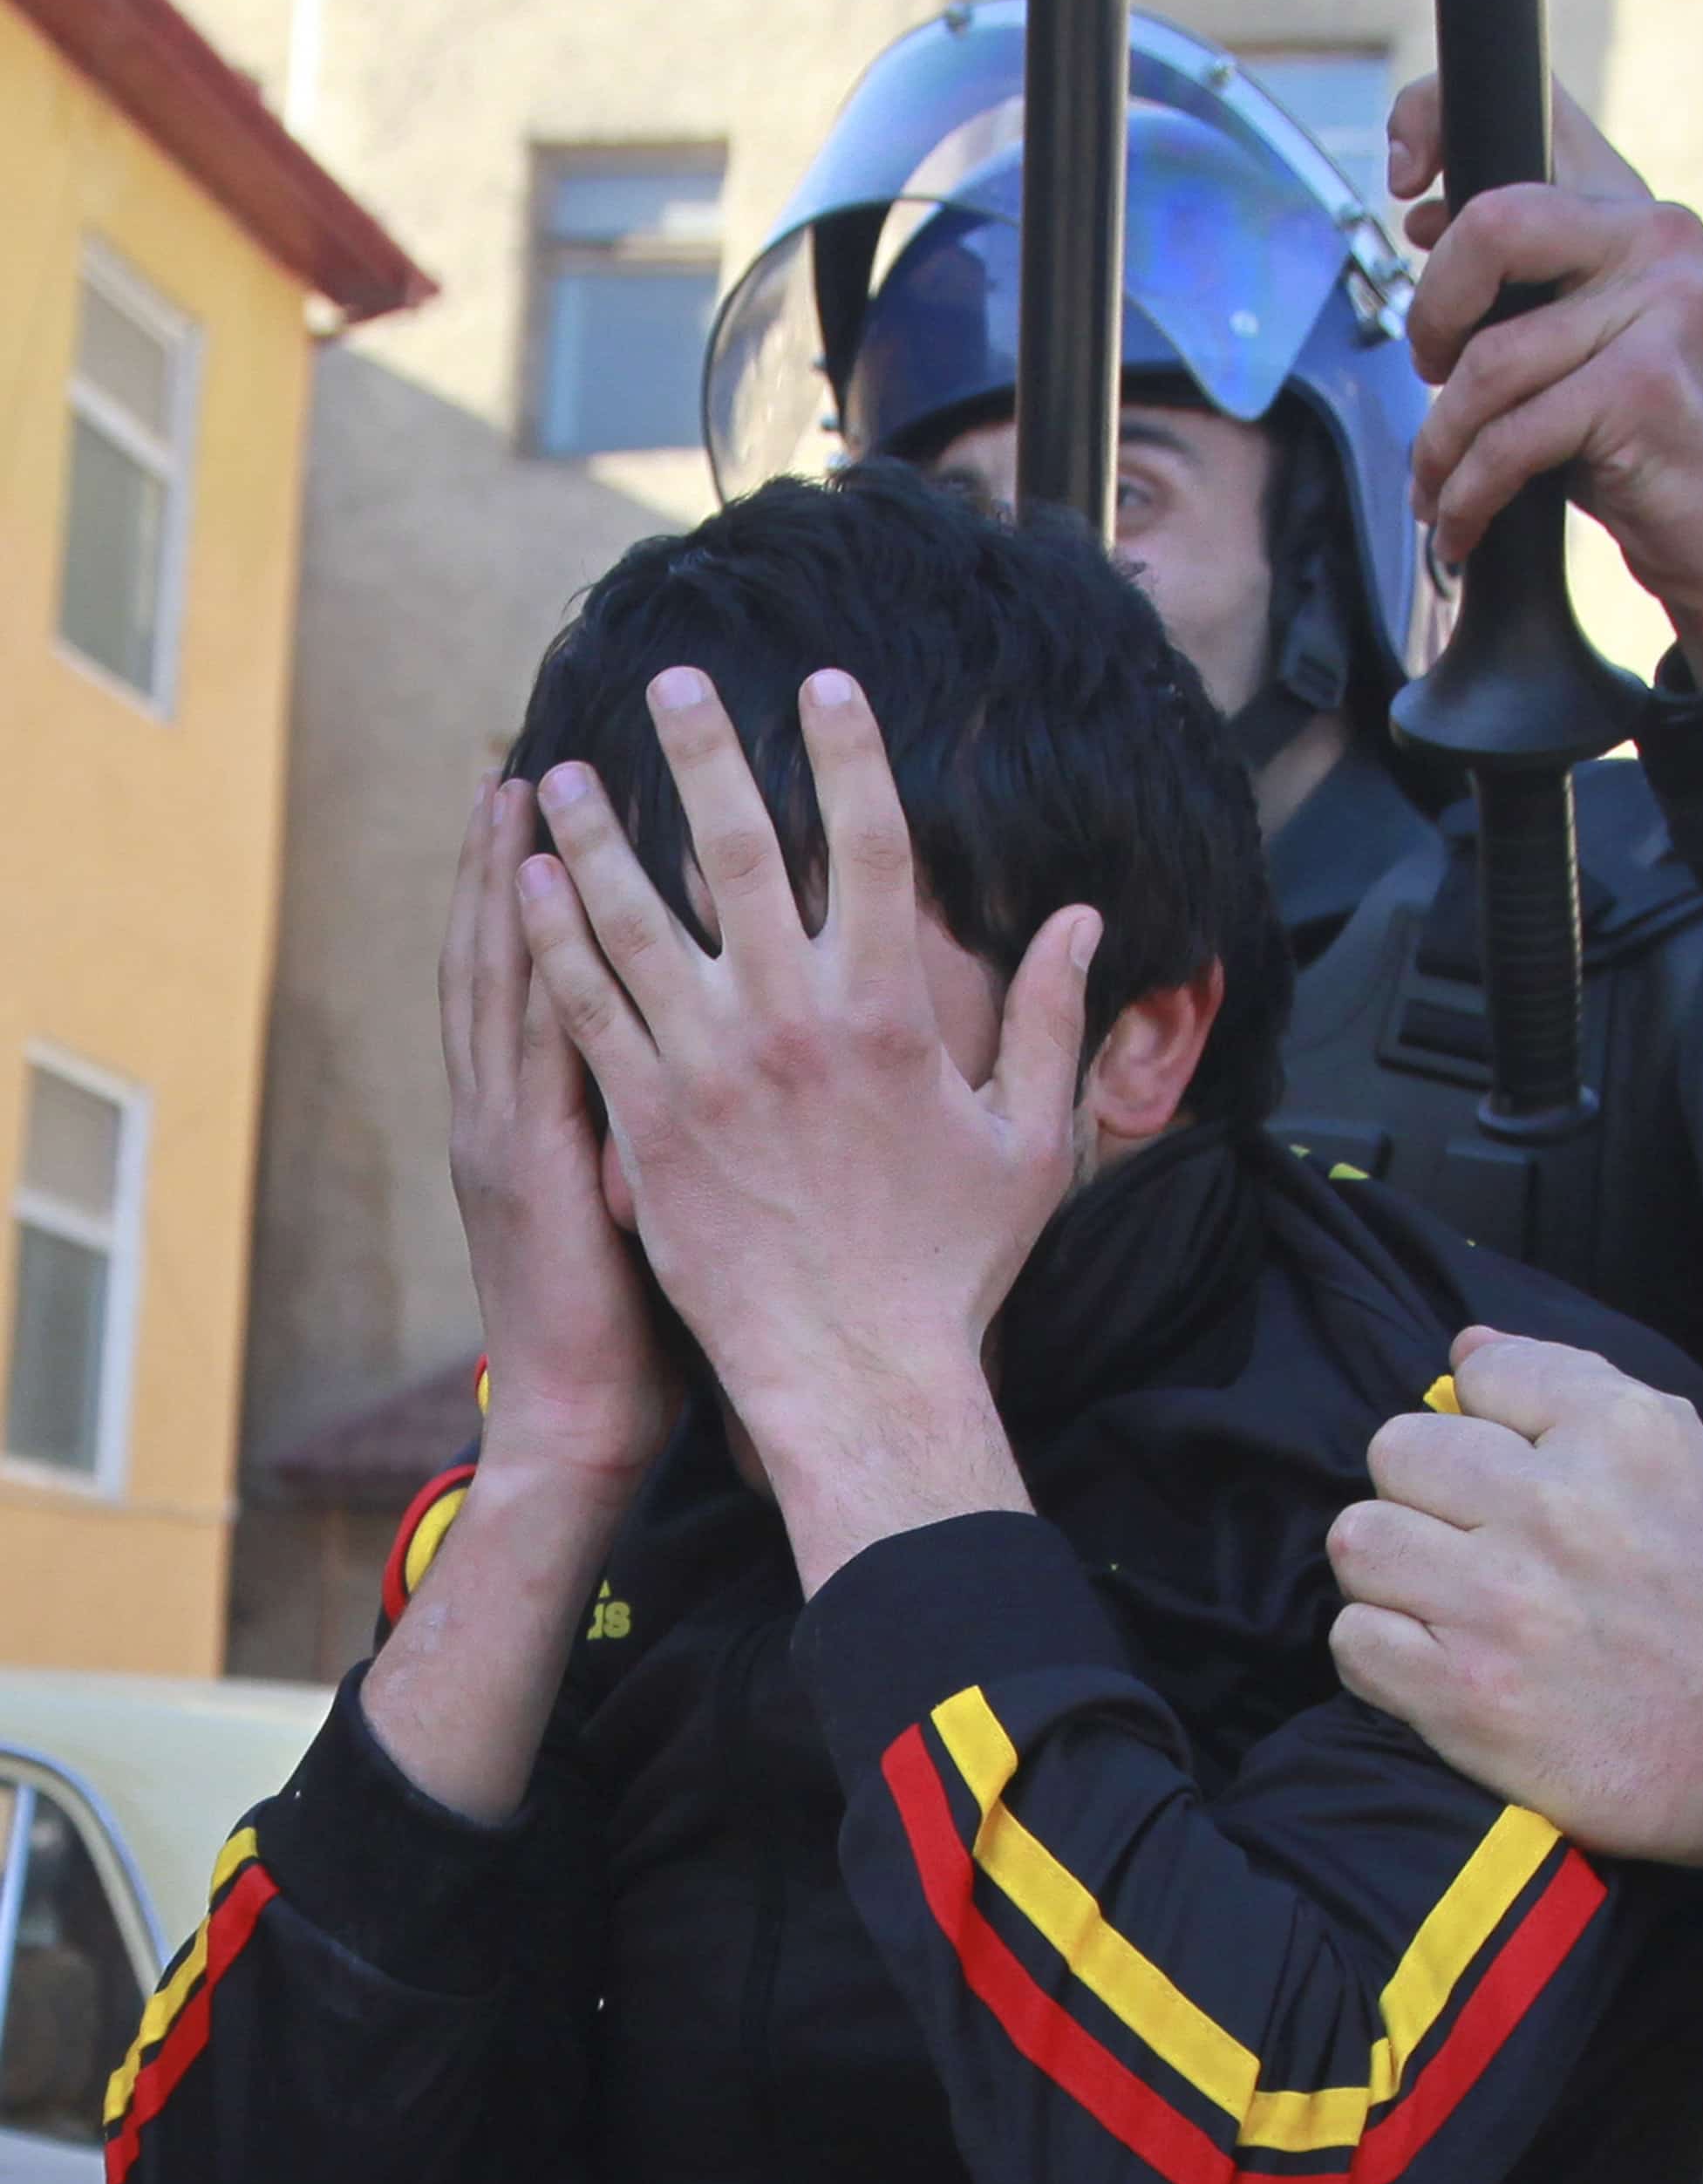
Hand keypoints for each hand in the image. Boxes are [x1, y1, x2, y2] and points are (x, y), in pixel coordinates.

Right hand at [443, 774, 673, 1501]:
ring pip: (504, 982)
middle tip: (520, 758)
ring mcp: (514, 1133)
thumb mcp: (641, 1208)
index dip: (538, 895)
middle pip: (502, 957)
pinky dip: (533, 970)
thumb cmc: (638, 1328)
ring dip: (507, 882)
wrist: (583, 1425)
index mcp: (537, 1119)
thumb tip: (720, 1057)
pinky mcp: (542, 1166)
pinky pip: (538, 1048)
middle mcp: (509, 1110)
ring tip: (519, 788)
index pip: (538, 981)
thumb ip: (661, 1125)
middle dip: (507, 858)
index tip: (551, 807)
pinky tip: (539, 901)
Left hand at [513, 666, 1083, 1581]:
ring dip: (597, 834)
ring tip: (563, 771)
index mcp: (891, 1014)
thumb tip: (1083, 920)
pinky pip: (587, 1007)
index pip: (871, 846)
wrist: (854, 1373)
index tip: (826, 687)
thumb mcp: (1029, 1140)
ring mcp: (706, 1069)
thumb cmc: (952, 1265)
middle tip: (671, 683)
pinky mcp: (644, 1122)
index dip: (849, 754)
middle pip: (741, 850)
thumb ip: (1053, 1020)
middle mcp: (792, 1022)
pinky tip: (531, 886)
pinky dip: (554, 938)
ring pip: (637, 918)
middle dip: (702, 754)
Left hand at [1326, 1328, 1702, 1866]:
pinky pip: (1354, 1639)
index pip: (1482, 1372)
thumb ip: (1578, 1385)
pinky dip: (1385, 1652)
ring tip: (1446, 1594)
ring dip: (1395, 1569)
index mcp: (1619, 1434)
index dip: (1490, 1420)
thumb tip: (1468, 1347)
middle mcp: (1553, 1506)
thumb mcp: (1689, 1461)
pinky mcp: (1462, 1694)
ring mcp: (1500, 1603)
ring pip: (1362, 1539)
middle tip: (1473, 1536)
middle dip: (1429, 1491)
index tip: (1517, 1467)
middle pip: (1399, 1449)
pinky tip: (1438, 1657)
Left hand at [1386, 73, 1702, 686]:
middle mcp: (1656, 238)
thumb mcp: (1575, 336)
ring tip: (1439, 483)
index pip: (1533, 110)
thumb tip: (1424, 209)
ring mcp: (1662, 307)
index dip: (1439, 116)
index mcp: (1630, 210)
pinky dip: (1468, 491)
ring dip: (1443, 443)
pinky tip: (1461, 522)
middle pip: (1492, 225)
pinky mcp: (1647, 387)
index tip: (1402, 183)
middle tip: (1432, 369)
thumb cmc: (1640, 437)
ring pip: (1490, 360)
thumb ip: (1516, 272)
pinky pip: (1513, 435)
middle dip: (1434, 312)